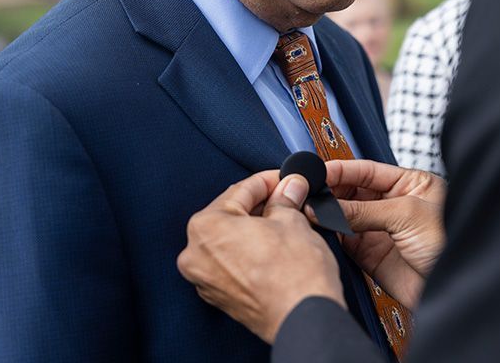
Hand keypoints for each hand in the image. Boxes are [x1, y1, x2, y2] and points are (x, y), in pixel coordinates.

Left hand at [178, 171, 344, 343]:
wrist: (304, 319)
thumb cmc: (294, 275)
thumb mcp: (291, 221)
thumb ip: (284, 199)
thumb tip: (289, 186)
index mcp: (205, 227)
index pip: (240, 191)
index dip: (268, 181)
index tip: (285, 179)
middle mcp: (195, 254)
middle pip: (231, 215)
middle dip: (261, 205)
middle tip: (287, 196)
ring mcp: (205, 279)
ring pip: (231, 240)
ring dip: (255, 228)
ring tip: (284, 220)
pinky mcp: (220, 298)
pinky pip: (232, 263)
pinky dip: (249, 252)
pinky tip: (273, 247)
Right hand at [320, 159, 446, 308]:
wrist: (457, 289)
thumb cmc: (451, 244)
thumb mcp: (407, 215)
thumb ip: (365, 209)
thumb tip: (328, 205)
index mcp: (408, 184)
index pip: (366, 170)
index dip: (341, 170)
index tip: (318, 172)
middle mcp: (391, 205)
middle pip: (351, 191)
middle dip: (330, 191)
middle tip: (310, 193)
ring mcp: (379, 229)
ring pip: (343, 215)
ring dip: (326, 212)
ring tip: (311, 210)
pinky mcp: (369, 254)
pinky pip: (342, 239)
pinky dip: (329, 234)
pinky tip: (320, 228)